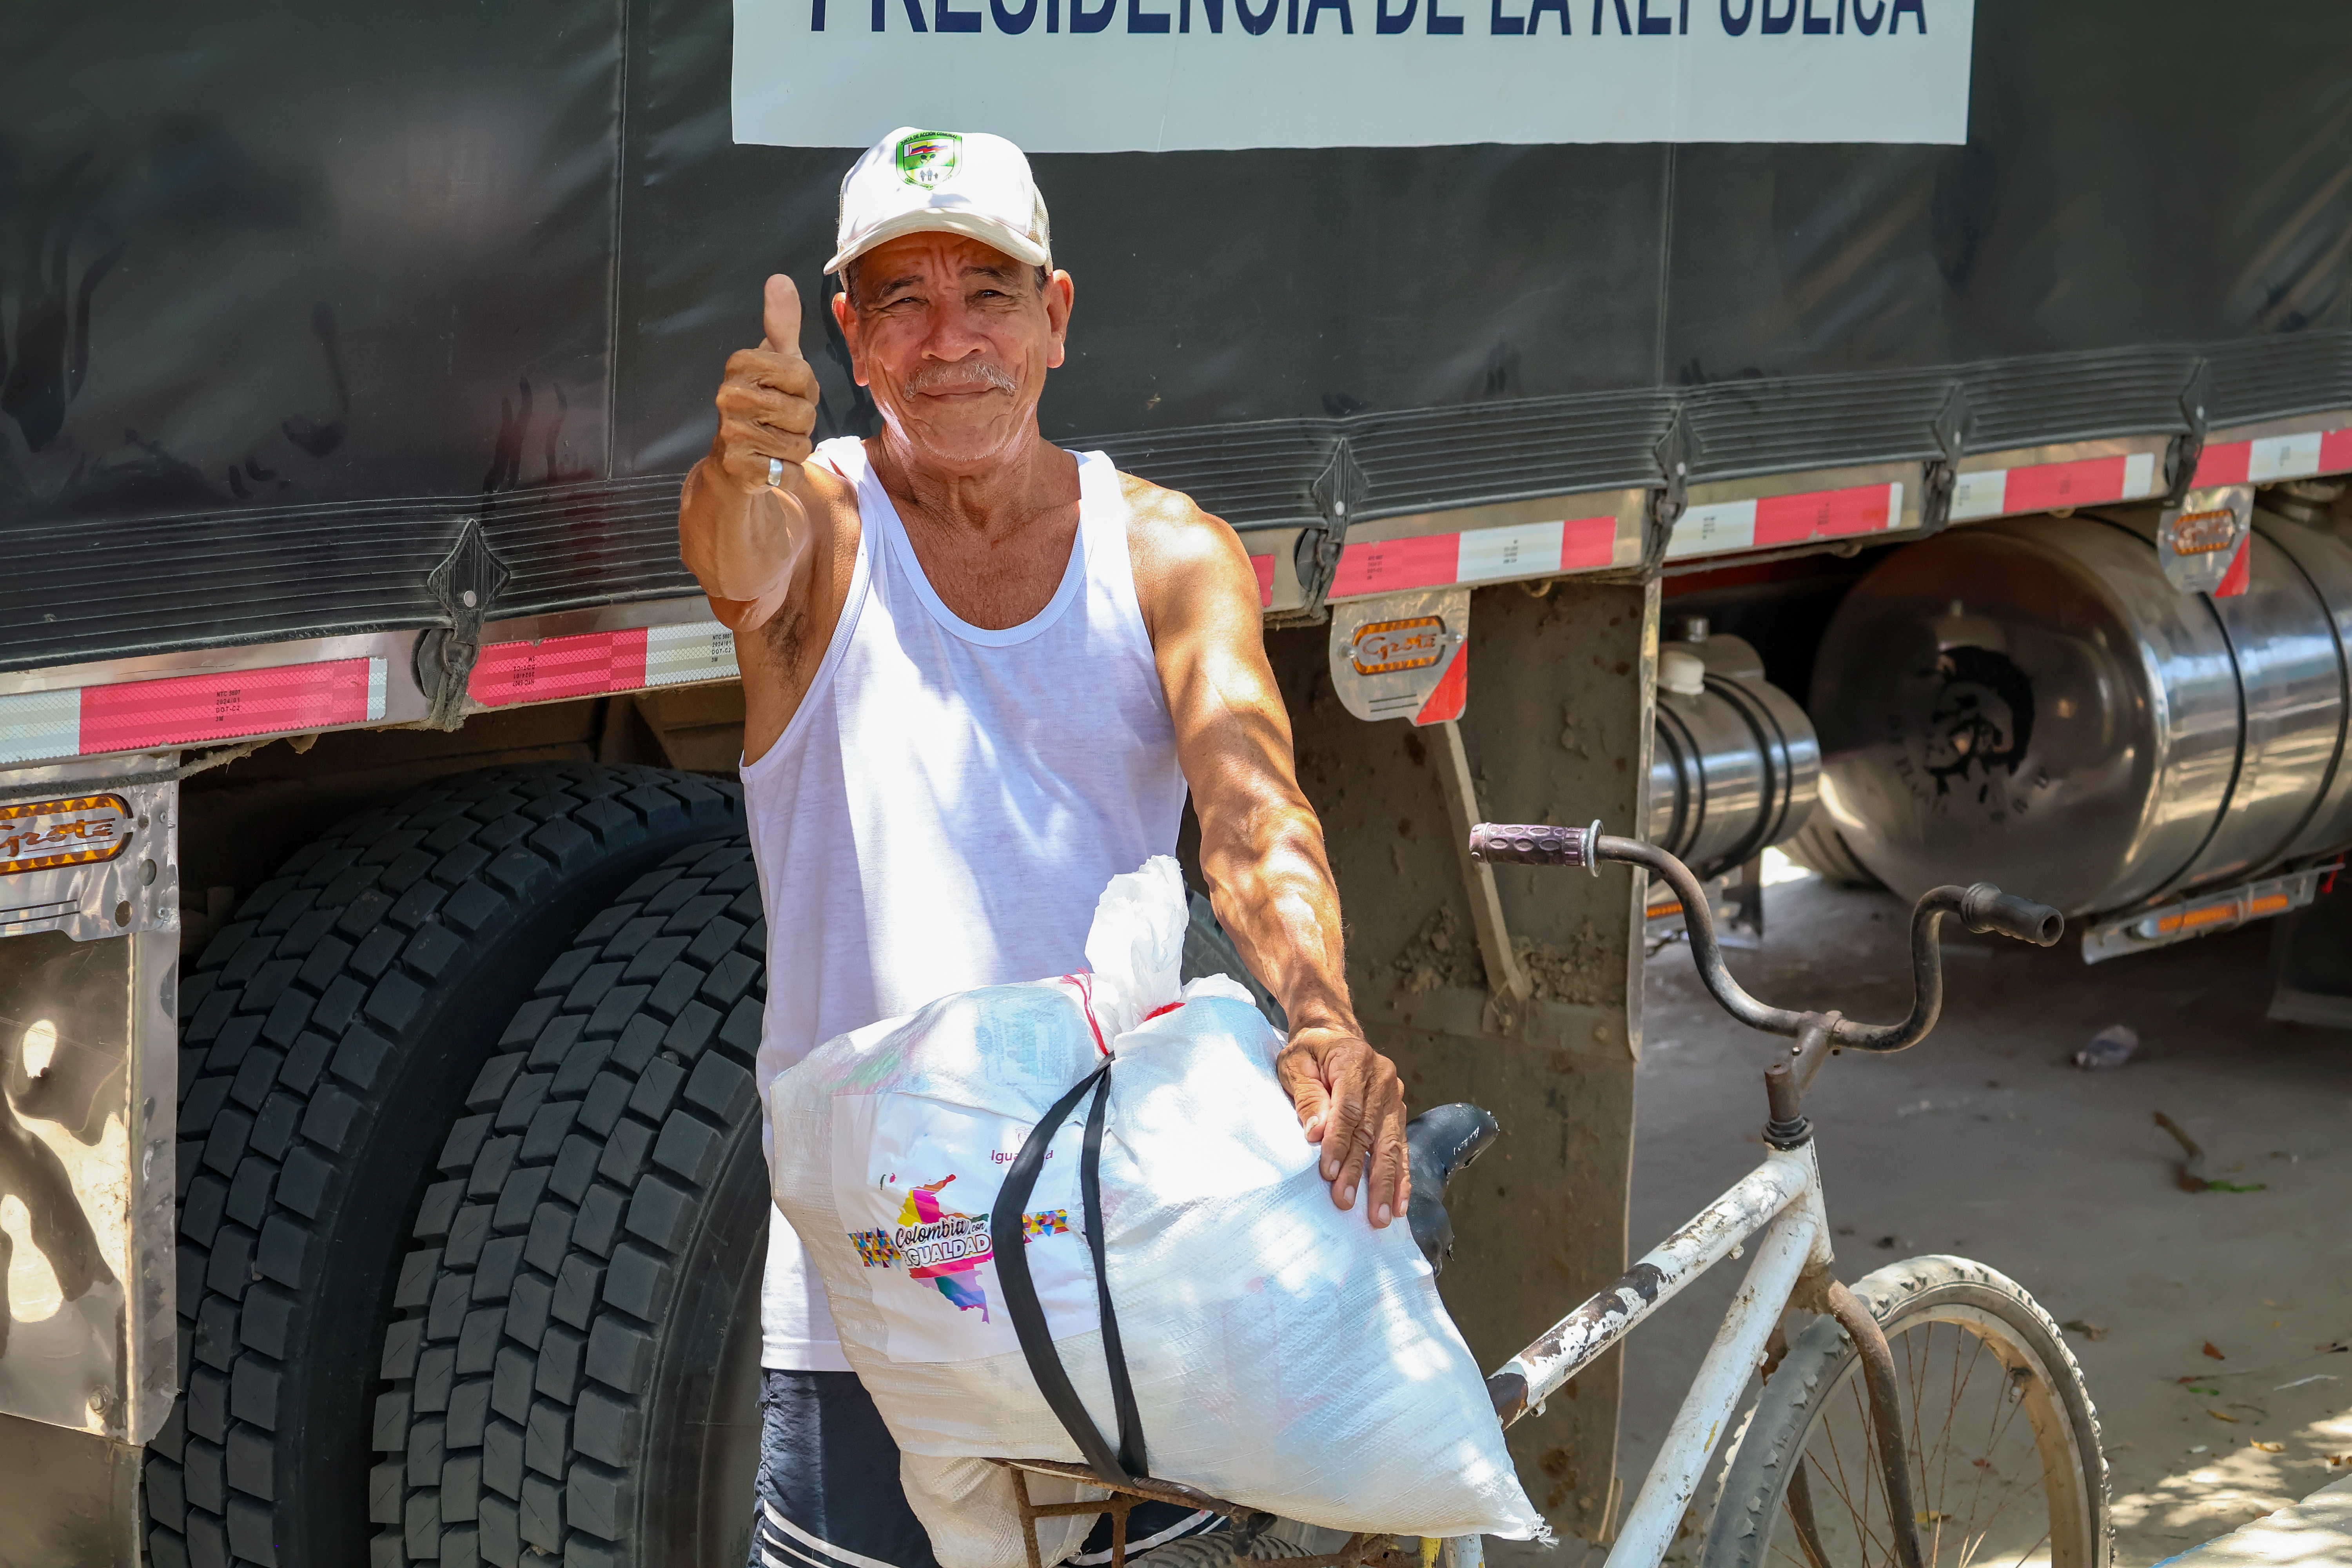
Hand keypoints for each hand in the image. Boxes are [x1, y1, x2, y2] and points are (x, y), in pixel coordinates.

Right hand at [711, 274, 820, 494]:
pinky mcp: (738, 467)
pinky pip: (788, 470)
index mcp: (740, 364)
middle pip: (804, 410)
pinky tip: (768, 464)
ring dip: (795, 447)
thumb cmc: (762, 405)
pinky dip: (787, 472)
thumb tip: (780, 279)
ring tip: (773, 442)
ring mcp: (731, 433)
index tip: (786, 392)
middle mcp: (729, 395)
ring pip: (799, 442)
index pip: (802, 374)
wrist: (733, 463)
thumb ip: (781, 324)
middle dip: (802, 421)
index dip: (806, 388)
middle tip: (779, 421)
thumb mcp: (776, 362)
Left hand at [1276, 1024, 1409, 1227]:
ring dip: (1384, 1183)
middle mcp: (1381, 1077)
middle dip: (1358, 1170)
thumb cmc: (1308, 1052)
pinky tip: (1399, 1204)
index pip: (1348, 1108)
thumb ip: (1308, 1097)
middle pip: (1370, 1131)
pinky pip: (1401, 1147)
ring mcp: (1394, 1096)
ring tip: (1380, 1216)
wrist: (1332, 1034)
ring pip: (1390, 1144)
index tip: (1327, 1171)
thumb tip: (1316, 1133)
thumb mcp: (1295, 1065)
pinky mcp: (1397, 1111)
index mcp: (1354, 1059)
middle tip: (1346, 1201)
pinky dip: (1400, 1177)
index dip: (1338, 1141)